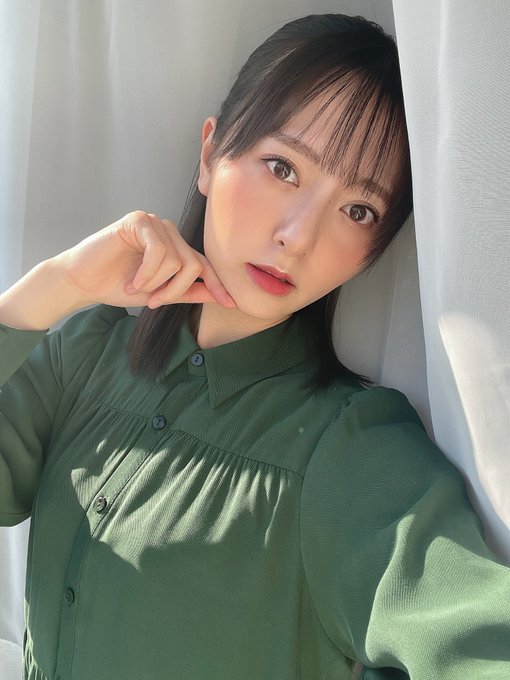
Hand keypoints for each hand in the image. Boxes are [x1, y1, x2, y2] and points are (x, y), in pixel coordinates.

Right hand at [53, 210, 234, 309]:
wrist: (83, 281)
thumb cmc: (117, 285)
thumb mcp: (159, 294)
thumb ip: (187, 292)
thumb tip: (219, 296)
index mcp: (176, 247)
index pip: (204, 264)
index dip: (217, 285)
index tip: (231, 304)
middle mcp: (168, 231)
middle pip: (193, 264)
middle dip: (175, 290)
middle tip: (153, 302)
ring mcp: (154, 223)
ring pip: (177, 260)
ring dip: (156, 283)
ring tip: (137, 288)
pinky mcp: (138, 220)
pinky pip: (159, 251)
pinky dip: (148, 273)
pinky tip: (132, 281)